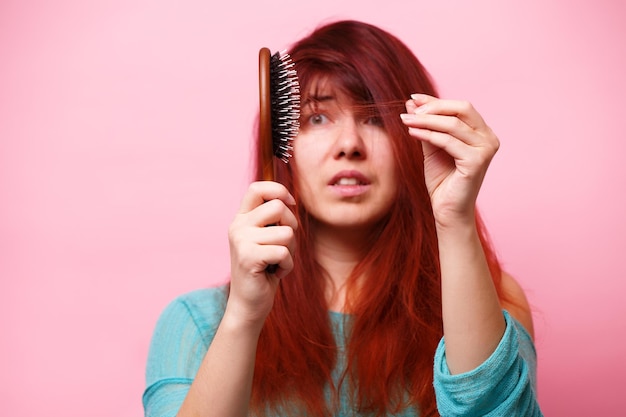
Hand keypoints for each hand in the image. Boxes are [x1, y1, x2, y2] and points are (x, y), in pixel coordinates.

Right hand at [226, 181, 297, 326]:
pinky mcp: (248, 257)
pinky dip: (287, 265)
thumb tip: (289, 200)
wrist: (248, 304)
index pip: (257, 188)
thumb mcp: (267, 239)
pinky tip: (275, 273)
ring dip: (290, 251)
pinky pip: (284, 252)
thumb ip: (273, 220)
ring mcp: (240, 241)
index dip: (279, 191)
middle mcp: (237, 226)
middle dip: (292, 226)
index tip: (290, 205)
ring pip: (286, 232)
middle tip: (284, 245)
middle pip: (278, 207)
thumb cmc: (264, 270)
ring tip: (277, 262)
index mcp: (241, 218)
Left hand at [401, 94, 499, 227]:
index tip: (413, 98)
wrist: (447, 211)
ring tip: (405, 121)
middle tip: (410, 111)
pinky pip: (448, 142)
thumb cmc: (442, 181)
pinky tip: (412, 133)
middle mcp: (489, 139)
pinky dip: (428, 135)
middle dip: (433, 107)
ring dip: (426, 120)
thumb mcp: (432, 147)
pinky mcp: (476, 162)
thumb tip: (412, 103)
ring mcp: (486, 150)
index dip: (436, 101)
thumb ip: (426, 125)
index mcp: (482, 133)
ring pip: (453, 125)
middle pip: (462, 109)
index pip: (461, 107)